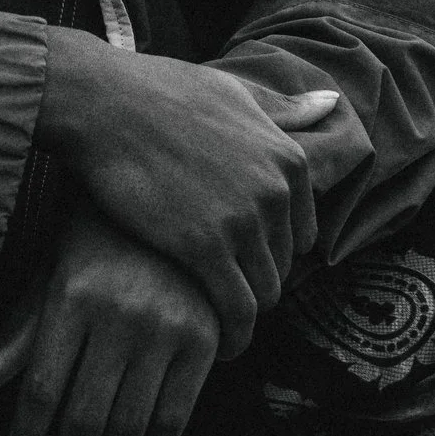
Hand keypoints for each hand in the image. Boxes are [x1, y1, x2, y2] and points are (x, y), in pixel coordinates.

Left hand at [0, 201, 221, 435]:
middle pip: (83, 418)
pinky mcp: (205, 338)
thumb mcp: (47, 284)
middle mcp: (120, 313)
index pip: (40, 391)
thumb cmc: (91, 252)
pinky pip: (176, 414)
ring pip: (129, 426)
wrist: (170, 209)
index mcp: (70, 297)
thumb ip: (12, 343)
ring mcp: (166, 327)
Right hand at [34, 38, 336, 350]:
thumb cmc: (159, 91)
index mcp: (288, 160)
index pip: (302, 235)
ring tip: (217, 321)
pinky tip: (219, 345)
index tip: (242, 264)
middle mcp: (275, 192)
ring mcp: (242, 222)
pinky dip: (232, 335)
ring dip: (243, 313)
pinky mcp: (202, 247)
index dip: (271, 254)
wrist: (102, 102)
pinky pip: (236, 310)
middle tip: (222, 295)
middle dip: (255, 283)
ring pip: (263, 293)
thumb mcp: (233, 91)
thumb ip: (283, 109)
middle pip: (283, 267)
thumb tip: (332, 103)